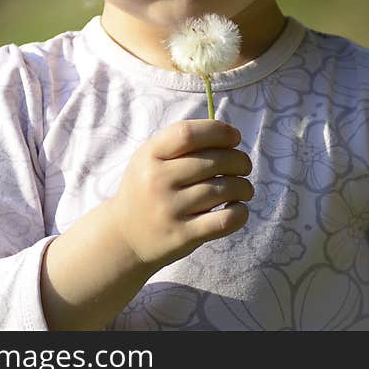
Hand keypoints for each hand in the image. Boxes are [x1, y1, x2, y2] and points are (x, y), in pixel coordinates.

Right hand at [107, 119, 253, 272]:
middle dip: (239, 160)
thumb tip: (229, 136)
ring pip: (224, 189)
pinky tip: (238, 208)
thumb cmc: (147, 188)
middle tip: (244, 166)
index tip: (234, 138)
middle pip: (214, 161)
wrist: (125, 236)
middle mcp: (157, 181)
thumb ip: (182, 142)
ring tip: (244, 188)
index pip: (189, 134)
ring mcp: (169, 210)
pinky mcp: (182, 236)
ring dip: (243, 186)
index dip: (219, 131)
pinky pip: (225, 220)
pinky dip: (240, 212)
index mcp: (150, 155)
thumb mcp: (151, 157)